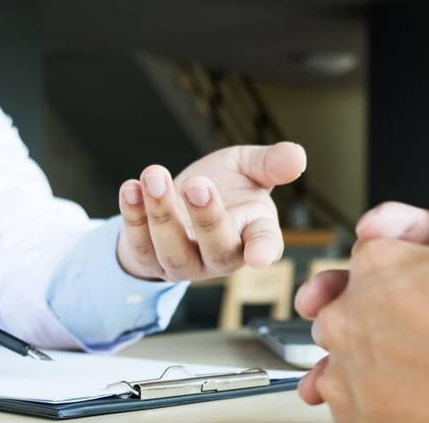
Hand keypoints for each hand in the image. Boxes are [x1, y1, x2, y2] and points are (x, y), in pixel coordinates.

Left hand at [116, 142, 306, 280]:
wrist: (177, 202)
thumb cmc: (221, 188)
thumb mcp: (247, 168)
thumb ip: (270, 163)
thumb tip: (297, 156)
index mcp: (252, 233)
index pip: (264, 245)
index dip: (264, 251)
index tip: (260, 257)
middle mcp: (218, 255)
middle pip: (217, 249)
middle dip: (207, 218)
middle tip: (197, 184)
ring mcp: (182, 262)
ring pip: (173, 250)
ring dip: (162, 214)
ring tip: (155, 176)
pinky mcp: (148, 258)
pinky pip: (139, 244)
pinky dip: (132, 215)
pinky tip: (131, 187)